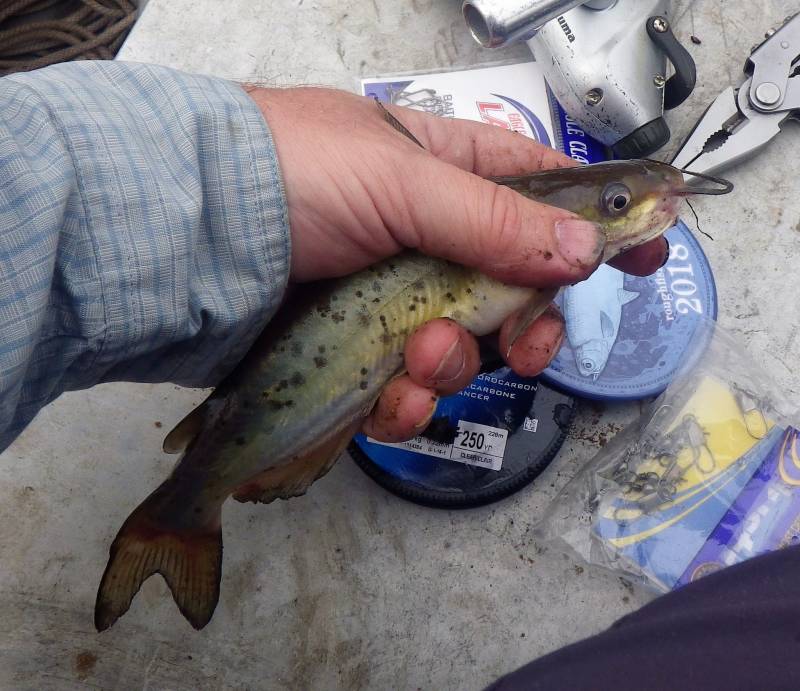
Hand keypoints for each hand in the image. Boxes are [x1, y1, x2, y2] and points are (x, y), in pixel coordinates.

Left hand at [246, 86, 666, 440]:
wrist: (186, 237)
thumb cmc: (287, 175)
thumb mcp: (399, 181)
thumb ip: (493, 220)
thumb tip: (581, 252)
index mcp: (447, 172)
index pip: (546, 195)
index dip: (597, 225)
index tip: (646, 250)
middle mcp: (427, 237)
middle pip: (516, 291)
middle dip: (527, 328)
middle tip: (526, 346)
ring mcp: (392, 298)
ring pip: (464, 349)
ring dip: (452, 365)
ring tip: (416, 355)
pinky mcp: (357, 348)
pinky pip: (407, 389)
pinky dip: (405, 401)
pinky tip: (385, 392)